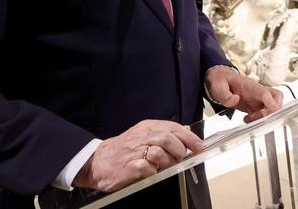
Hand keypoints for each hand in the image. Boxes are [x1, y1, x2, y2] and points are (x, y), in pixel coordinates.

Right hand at [73, 119, 203, 192]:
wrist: (98, 161)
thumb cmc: (123, 149)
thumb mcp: (144, 134)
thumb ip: (165, 131)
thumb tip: (186, 129)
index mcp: (147, 127)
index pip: (174, 128)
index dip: (189, 137)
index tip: (199, 146)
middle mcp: (141, 136)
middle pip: (168, 138)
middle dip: (180, 149)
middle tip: (181, 157)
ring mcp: (135, 151)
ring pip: (160, 153)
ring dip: (168, 162)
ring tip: (166, 166)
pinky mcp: (130, 167)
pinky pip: (148, 168)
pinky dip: (154, 171)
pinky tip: (152, 171)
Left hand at [206, 66, 283, 122]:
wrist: (220, 80)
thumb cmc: (221, 81)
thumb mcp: (218, 86)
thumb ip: (225, 94)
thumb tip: (235, 100)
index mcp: (251, 86)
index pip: (266, 93)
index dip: (272, 103)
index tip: (275, 111)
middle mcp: (257, 92)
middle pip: (276, 98)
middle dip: (272, 111)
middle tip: (258, 118)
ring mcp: (257, 99)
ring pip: (272, 107)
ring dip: (264, 117)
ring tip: (248, 119)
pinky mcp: (254, 105)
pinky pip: (264, 113)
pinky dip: (259, 119)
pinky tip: (247, 120)